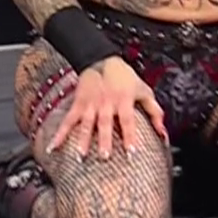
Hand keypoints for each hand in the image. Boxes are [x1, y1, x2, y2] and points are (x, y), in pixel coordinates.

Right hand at [47, 56, 167, 158]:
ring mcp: (90, 104)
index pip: (128, 121)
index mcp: (123, 101)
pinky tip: (54, 147)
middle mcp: (106, 104)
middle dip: (104, 141)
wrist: (102, 59)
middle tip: (104, 157)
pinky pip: (68, 121)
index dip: (130, 136)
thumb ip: (155, 112)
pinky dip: (60, 134)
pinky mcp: (78, 104)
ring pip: (86, 124)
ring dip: (82, 140)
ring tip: (80, 155)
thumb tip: (163, 132)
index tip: (132, 153)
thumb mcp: (144, 91)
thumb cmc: (126, 78)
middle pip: (105, 124)